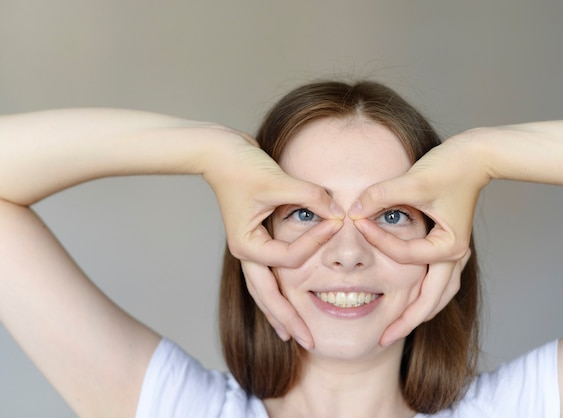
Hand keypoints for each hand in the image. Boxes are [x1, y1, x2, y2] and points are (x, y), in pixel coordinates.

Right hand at [203, 127, 342, 345]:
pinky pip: (270, 273)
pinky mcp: (256, 240)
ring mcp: (250, 248)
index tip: (336, 224)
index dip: (314, 244)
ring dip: (280, 313)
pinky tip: (289, 302)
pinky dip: (279, 290)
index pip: (288, 258)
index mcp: (248, 245)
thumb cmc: (241, 166)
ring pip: (265, 290)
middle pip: (268, 296)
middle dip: (288, 319)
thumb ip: (310, 197)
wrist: (219, 152)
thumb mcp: (277, 181)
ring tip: (295, 335)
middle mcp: (247, 252)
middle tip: (309, 341)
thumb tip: (338, 211)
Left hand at [349, 136, 488, 344]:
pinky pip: (439, 283)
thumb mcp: (414, 181)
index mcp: (449, 246)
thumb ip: (382, 196)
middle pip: (431, 301)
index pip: (407, 257)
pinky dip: (424, 297)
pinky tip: (407, 302)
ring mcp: (455, 254)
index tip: (357, 226)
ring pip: (439, 296)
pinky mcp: (450, 247)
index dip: (379, 243)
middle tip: (382, 339)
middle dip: (406, 321)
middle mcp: (456, 256)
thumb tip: (354, 210)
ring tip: (395, 330)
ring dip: (417, 314)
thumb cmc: (450, 167)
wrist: (476, 156)